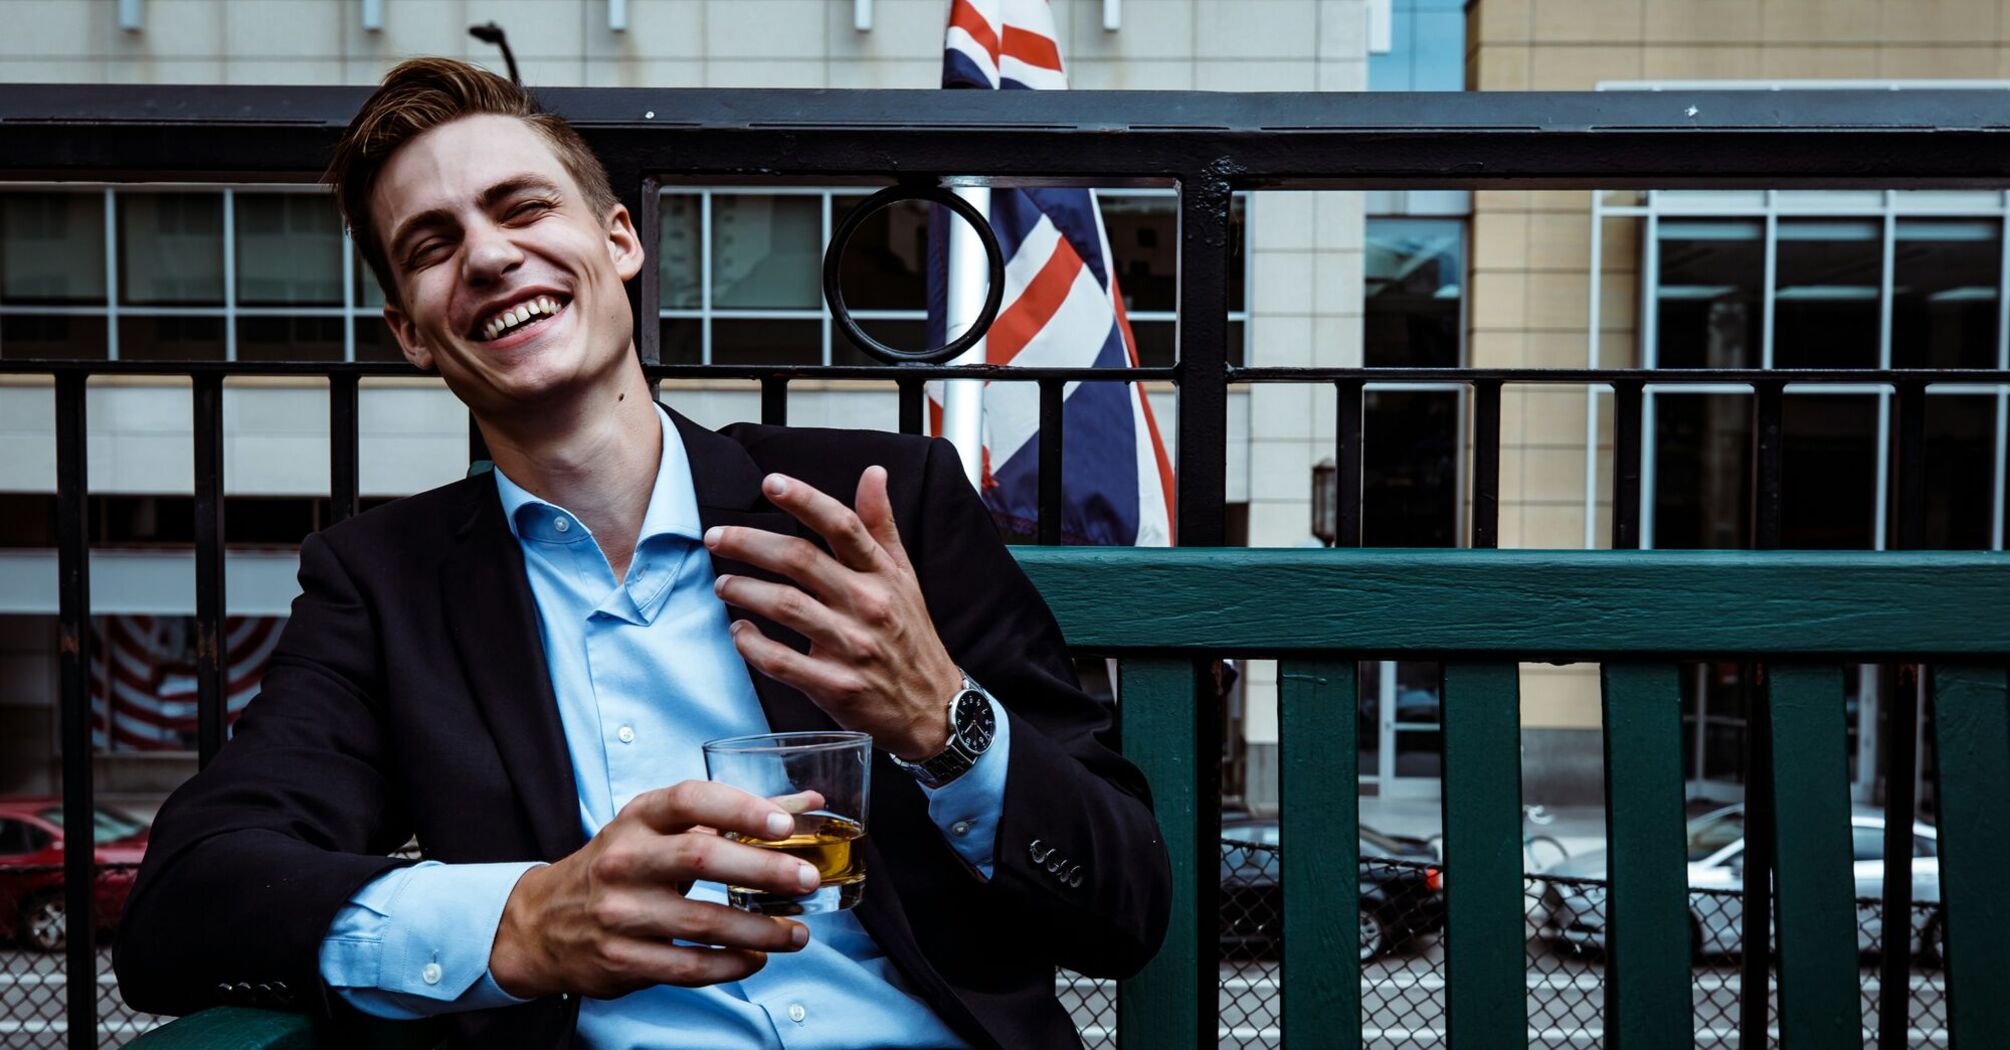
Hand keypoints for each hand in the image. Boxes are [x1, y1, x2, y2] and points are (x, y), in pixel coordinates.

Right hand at [488, 782, 823, 999]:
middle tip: (808, 880)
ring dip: (759, 930)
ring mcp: (620, 912)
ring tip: (798, 933)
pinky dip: (730, 965)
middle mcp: (624, 860)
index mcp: (638, 819)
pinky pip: (687, 967)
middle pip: (700, 859)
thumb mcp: (660, 829)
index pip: (690, 800)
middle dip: (764, 870)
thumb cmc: (620, 865)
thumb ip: (733, 817)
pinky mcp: (620, 959)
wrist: (541, 921)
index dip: (741, 808)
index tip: (785, 824)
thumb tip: (806, 803)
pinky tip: (757, 959)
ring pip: (702, 922)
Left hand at [706, 467, 962, 760]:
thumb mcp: (904, 578)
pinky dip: (752, 644)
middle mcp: (869, 605)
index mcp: (883, 575)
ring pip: (785, 606)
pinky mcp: (835, 685)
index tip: (771, 483)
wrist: (931, 708)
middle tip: (716, 538)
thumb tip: (873, 474)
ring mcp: (852, 647)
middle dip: (750, 543)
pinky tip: (739, 631)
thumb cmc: (910, 638)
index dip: (806, 500)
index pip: (843, 526)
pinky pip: (782, 661)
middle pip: (801, 561)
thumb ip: (881, 526)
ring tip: (723, 583)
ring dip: (744, 590)